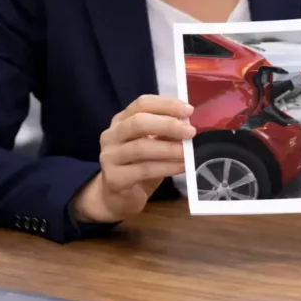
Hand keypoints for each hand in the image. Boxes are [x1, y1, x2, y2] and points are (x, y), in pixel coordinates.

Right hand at [72, 95, 195, 222]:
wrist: (117, 197)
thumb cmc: (138, 165)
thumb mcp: (152, 144)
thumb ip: (164, 132)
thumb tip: (187, 124)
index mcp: (121, 120)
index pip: (142, 104)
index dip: (166, 105)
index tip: (188, 110)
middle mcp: (111, 135)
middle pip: (138, 122)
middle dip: (168, 125)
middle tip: (190, 131)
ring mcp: (110, 157)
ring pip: (141, 147)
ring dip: (169, 149)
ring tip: (188, 152)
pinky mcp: (115, 178)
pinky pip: (144, 170)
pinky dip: (167, 167)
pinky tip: (182, 167)